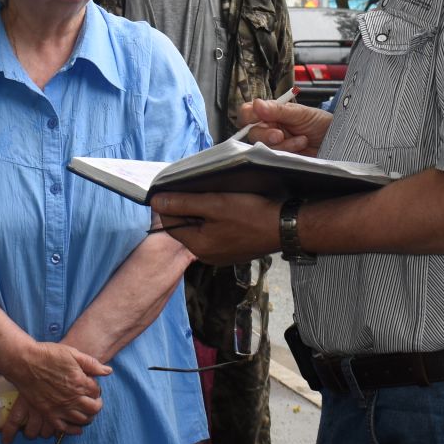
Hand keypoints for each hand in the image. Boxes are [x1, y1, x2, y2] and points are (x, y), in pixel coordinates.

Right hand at [0, 342, 107, 443]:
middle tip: (94, 401)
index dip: (96, 389)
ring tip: (87, 412)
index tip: (92, 386)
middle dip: (96, 405)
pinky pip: (63, 428)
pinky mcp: (48, 413)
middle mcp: (72, 398)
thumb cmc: (48, 354)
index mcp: (80, 382)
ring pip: (81, 420)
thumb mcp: (72, 353)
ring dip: (88, 417)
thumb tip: (108, 371)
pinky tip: (77, 429)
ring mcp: (60, 407)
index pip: (97, 391)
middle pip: (93, 408)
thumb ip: (91, 364)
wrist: (24, 362)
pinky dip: (72, 430)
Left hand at [153, 191, 279, 265]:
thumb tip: (155, 201)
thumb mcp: (214, 204)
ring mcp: (223, 255)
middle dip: (191, 207)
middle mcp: (208, 255)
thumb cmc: (252, 215)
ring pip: (203, 229)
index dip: (172, 203)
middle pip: (187, 227)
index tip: (182, 187)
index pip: (170, 224)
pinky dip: (219, 220)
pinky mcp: (235, 250)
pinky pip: (218, 233)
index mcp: (198, 246)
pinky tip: (232, 208)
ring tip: (219, 196)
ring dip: (206, 212)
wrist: (287, 226)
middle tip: (205, 190)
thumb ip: (183, 203)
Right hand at [241, 99, 331, 156]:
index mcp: (270, 113)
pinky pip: (275, 158)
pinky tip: (302, 146)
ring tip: (302, 139)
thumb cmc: (319, 122)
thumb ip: (278, 109)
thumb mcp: (300, 113)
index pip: (248, 113)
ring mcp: (275, 144)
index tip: (258, 117)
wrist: (336, 140)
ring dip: (283, 144)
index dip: (248, 116)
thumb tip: (257, 104)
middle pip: (252, 133)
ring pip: (263, 148)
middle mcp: (269, 128)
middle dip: (265, 135)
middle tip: (279, 135)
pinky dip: (290, 152)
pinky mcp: (281, 158)